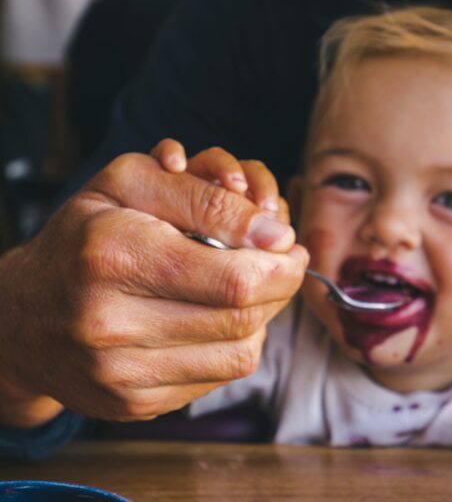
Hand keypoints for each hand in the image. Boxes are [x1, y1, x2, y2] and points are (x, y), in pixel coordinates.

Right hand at [0, 145, 307, 426]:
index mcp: (113, 257)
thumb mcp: (131, 184)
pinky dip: (235, 342)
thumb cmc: (84, 236)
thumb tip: (276, 233)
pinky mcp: (136, 404)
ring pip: (242, 352)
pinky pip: (220, 376)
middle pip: (244, 316)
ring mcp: (122, 374)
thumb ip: (206, 198)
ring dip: (264, 314)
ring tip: (250, 285)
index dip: (280, 261)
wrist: (21, 317)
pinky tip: (218, 316)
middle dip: (282, 284)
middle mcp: (112, 324)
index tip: (287, 242)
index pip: (235, 277)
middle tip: (284, 260)